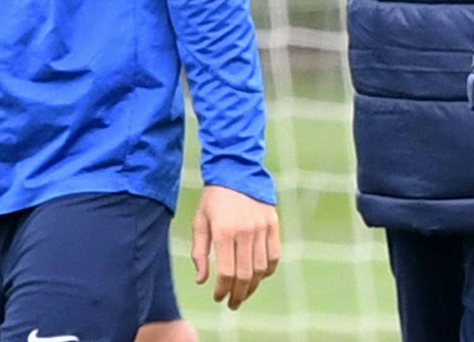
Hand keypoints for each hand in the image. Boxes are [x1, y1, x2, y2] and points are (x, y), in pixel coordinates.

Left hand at [191, 184, 280, 309]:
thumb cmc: (213, 198)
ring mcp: (261, 228)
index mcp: (224, 231)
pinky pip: (274, 255)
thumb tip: (202, 281)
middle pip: (246, 275)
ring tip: (244, 293)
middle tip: (233, 304)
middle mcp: (245, 231)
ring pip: (261, 269)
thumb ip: (200, 252)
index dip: (222, 290)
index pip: (227, 272)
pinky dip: (268, 270)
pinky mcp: (273, 224)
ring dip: (253, 286)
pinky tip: (258, 276)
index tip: (218, 297)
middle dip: (239, 294)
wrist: (236, 170)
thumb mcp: (200, 222)